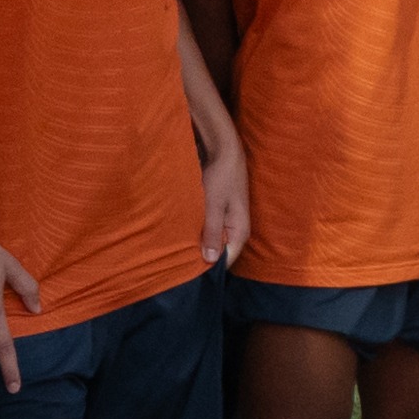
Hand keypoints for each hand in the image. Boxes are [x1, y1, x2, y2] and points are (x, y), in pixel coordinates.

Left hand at [194, 113, 253, 278]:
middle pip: (219, 251)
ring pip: (212, 240)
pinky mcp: (220, 213)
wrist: (223, 149)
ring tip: (178, 246)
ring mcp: (228, 221)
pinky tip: (183, 230)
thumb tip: (210, 260)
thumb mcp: (214, 205)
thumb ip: (212, 232)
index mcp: (240, 232)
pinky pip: (209, 228)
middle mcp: (237, 230)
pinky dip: (197, 229)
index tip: (187, 269)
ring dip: (197, 241)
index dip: (207, 266)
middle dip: (201, 254)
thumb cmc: (221, 176)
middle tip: (178, 257)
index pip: (225, 261)